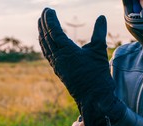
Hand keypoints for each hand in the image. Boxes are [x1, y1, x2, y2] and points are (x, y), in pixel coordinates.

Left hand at [38, 8, 124, 125]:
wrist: (94, 98)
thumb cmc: (97, 75)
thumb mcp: (99, 51)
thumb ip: (99, 33)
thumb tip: (101, 17)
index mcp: (66, 51)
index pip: (54, 32)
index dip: (50, 20)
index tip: (48, 10)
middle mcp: (58, 59)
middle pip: (46, 38)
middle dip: (43, 24)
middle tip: (43, 12)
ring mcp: (57, 66)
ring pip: (45, 47)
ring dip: (42, 34)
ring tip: (41, 25)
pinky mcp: (59, 72)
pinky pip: (48, 55)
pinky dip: (45, 46)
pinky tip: (46, 44)